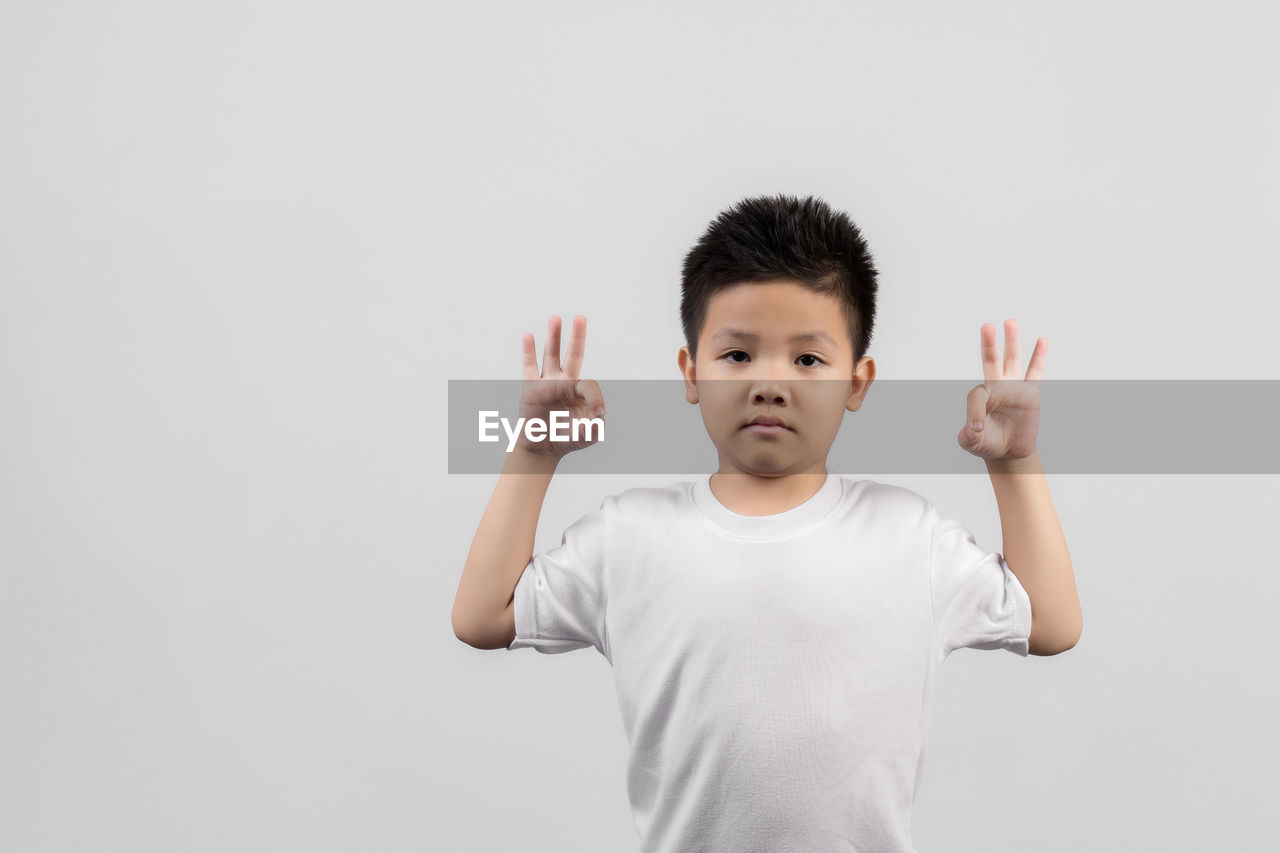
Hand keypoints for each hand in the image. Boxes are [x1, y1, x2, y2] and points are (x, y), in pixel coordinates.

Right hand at [516, 315, 605, 457]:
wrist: (542, 448)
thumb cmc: (567, 438)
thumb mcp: (587, 436)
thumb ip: (595, 428)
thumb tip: (596, 419)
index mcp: (580, 392)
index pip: (589, 384)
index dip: (595, 398)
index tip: (598, 412)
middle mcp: (565, 382)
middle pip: (573, 355)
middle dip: (577, 337)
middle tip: (580, 318)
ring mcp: (547, 383)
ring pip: (551, 355)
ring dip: (553, 337)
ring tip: (555, 319)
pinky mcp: (530, 388)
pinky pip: (529, 367)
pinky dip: (528, 352)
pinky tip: (528, 336)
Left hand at [957, 319, 1045, 461]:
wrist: (1008, 452)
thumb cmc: (987, 443)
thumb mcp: (972, 441)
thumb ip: (969, 434)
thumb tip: (976, 427)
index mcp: (979, 397)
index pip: (977, 395)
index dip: (975, 412)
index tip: (977, 429)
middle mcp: (996, 387)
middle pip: (991, 361)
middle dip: (988, 344)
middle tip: (987, 326)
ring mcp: (1014, 387)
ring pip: (1012, 360)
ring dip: (1011, 342)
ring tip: (1010, 322)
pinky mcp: (1031, 393)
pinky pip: (1035, 372)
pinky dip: (1038, 356)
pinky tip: (1041, 340)